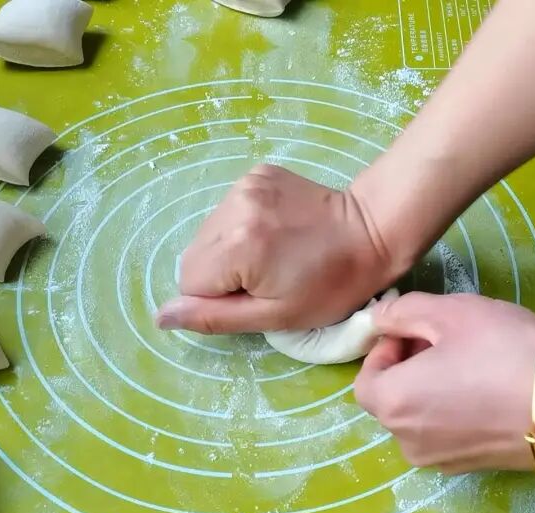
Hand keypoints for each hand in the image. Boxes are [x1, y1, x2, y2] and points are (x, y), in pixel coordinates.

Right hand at [156, 164, 405, 333]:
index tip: (258, 296)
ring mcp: (243, 186)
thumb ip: (214, 317)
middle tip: (266, 278)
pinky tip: (275, 233)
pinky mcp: (256, 173)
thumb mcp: (275, 316)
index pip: (190, 283)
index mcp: (235, 247)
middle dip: (221, 275)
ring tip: (272, 254)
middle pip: (194, 256)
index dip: (219, 299)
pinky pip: (228, 212)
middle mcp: (231, 209)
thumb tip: (161, 316)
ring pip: (208, 234)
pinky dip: (242, 227)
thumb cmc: (331, 285)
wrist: (373, 230)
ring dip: (230, 251)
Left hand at [354, 292, 534, 473]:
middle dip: (409, 367)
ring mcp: (440, 460)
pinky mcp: (472, 468)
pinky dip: (456, 411)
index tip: (419, 331)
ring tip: (473, 364)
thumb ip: (402, 312)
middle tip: (449, 341)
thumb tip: (377, 319)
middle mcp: (407, 441)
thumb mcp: (449, 312)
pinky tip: (491, 390)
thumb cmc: (504, 352)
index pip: (365, 379)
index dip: (386, 350)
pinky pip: (448, 434)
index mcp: (393, 404)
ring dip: (433, 389)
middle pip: (391, 400)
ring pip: (420, 418)